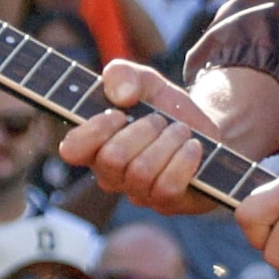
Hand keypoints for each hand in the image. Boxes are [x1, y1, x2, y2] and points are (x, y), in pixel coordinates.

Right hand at [60, 59, 239, 216]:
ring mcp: (138, 193)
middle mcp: (111, 176)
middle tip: (159, 119)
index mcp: (95, 146)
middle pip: (112, 159)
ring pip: (141, 172)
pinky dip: (184, 160)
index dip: (94, 130)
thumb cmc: (165, 108)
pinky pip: (167, 187)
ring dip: (168, 141)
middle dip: (143, 129)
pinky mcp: (167, 203)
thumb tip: (121, 96)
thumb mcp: (145, 80)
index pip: (72, 150)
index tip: (119, 114)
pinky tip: (192, 147)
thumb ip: (123, 74)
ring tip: (179, 130)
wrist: (206, 127)